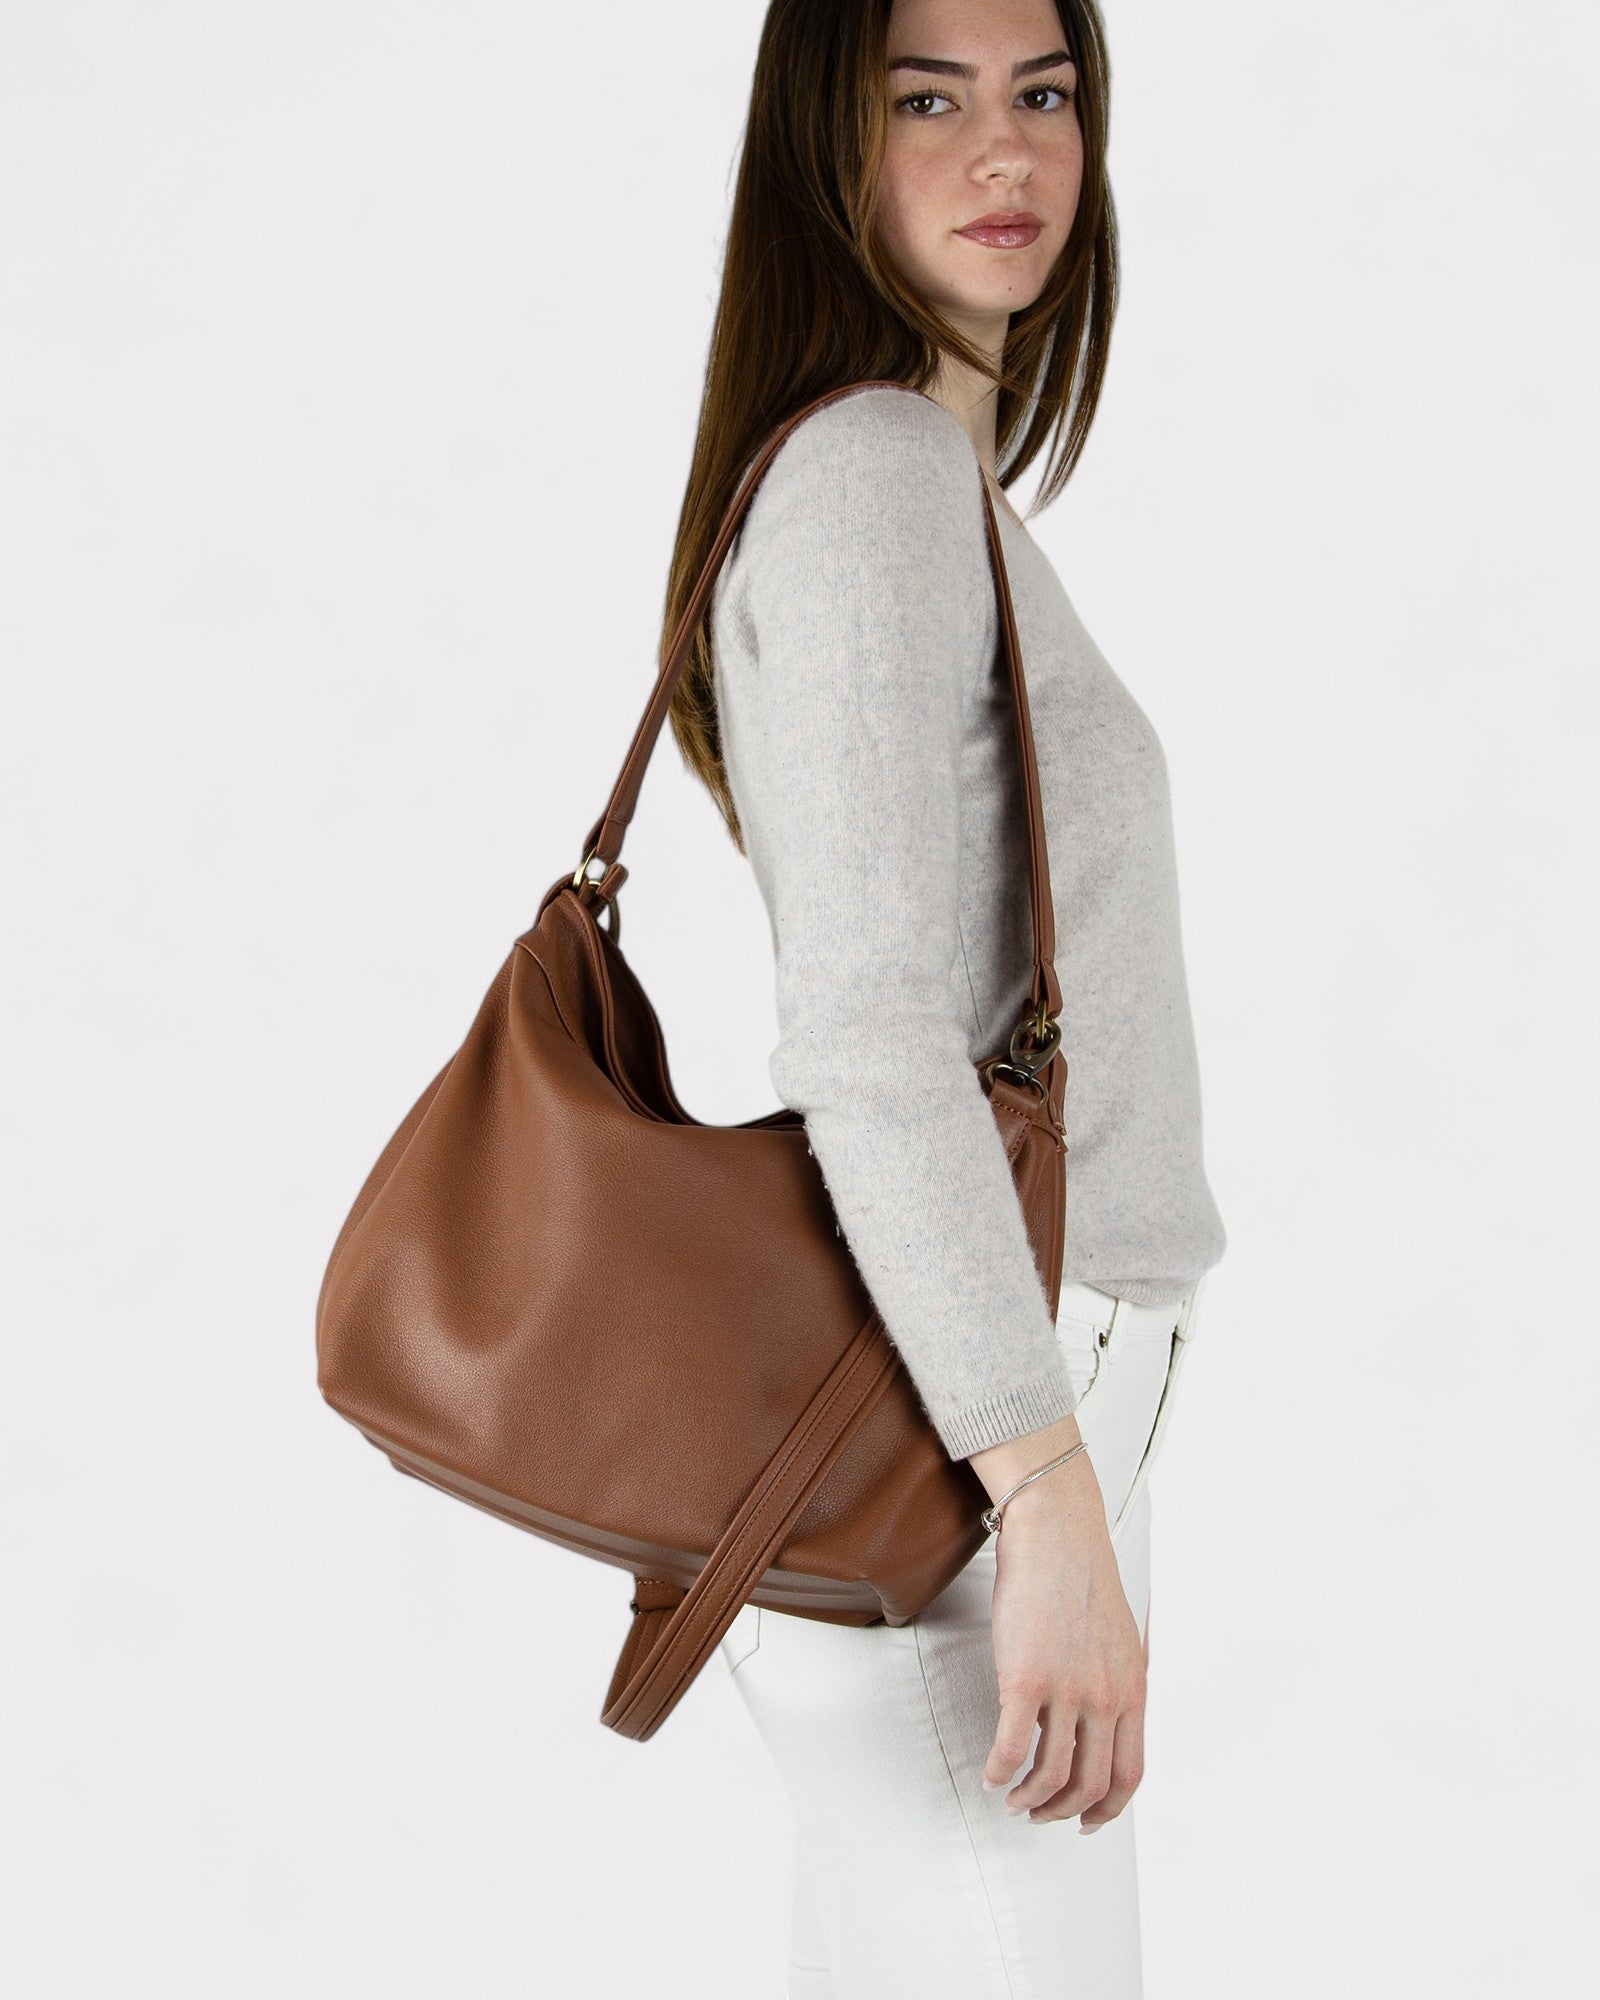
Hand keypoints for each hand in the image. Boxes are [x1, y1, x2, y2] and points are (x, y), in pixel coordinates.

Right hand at [967, 1417, 1146, 1828]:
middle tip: (1039, 1815)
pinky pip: (1013, 1747)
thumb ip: (1116, 1681)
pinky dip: (1000, 1772)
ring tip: (1011, 1798)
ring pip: (1052, 1776)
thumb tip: (1102, 1719)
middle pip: (1091, 1785)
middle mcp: (1106, 1696)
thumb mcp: (1120, 1637)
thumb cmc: (1081, 1576)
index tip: (1087, 1821)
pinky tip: (990, 1773)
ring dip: (1029, 1799)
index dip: (1108, 1809)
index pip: (1130, 1773)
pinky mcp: (1026, 1678)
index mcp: (1133, 1689)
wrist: (1057, 1531)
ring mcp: (1067, 1689)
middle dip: (1063, 1811)